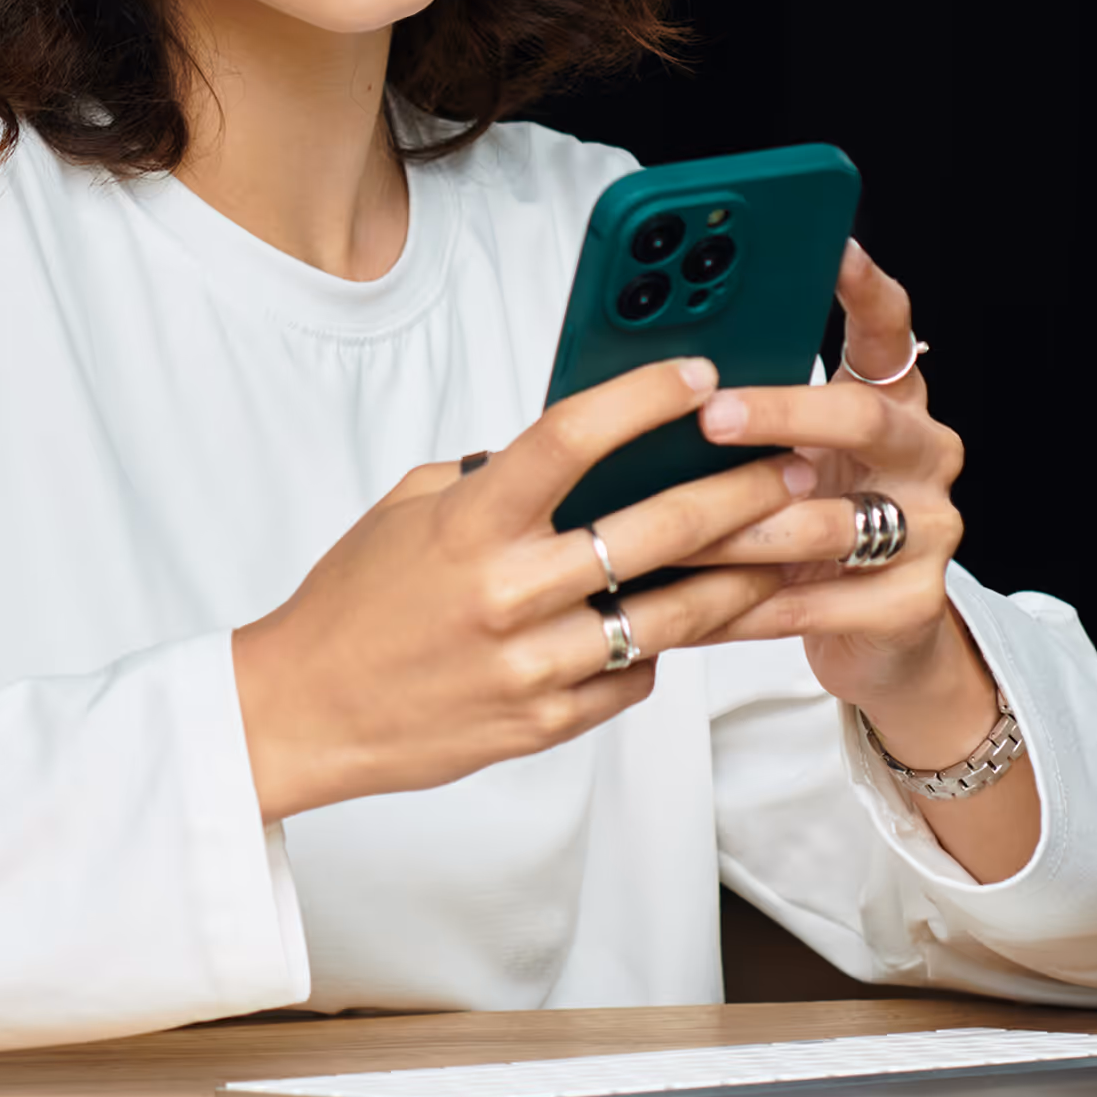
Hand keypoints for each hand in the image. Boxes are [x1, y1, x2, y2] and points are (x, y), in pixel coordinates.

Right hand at [232, 357, 819, 823]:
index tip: (696, 375)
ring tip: (790, 547)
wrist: (301, 710)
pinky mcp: (545, 721)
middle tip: (795, 467)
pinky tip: (689, 621)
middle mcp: (505, 591)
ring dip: (743, 576)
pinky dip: (664, 648)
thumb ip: (487, 480)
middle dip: (741, 490)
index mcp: (467, 524)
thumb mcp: (403, 514)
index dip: (645, 397)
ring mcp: (531, 663)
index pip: (572, 436)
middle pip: (656, 527)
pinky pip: (636, 678)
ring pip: (672, 612)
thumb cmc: (350, 605)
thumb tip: (575, 453)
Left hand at [688, 241, 994, 766]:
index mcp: (892, 402)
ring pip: (829, 520)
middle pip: (862, 415)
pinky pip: (809, 603)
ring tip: (668, 531)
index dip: (864, 288)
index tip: (833, 245)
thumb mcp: (780, 457)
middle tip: (712, 414)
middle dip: (782, 410)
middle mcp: (921, 452)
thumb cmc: (805, 520)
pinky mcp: (911, 603)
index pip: (887, 329)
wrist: (873, 633)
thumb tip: (633, 375)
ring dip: (739, 528)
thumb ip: (737, 416)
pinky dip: (737, 606)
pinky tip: (681, 606)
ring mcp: (928, 527)